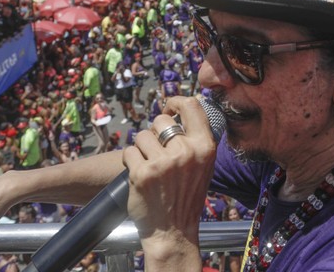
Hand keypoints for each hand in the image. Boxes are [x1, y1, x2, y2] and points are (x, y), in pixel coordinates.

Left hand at [123, 97, 215, 264]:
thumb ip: (195, 139)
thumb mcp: (204, 165)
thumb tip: (180, 110)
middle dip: (154, 132)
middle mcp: (186, 152)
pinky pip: (129, 151)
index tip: (168, 107)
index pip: (192, 106)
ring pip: (142, 136)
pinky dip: (130, 161)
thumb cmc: (187, 197)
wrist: (173, 231)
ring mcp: (163, 163)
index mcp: (205, 147)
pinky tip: (139, 174)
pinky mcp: (142, 173)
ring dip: (141, 148)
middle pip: (161, 121)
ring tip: (149, 166)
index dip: (176, 101)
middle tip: (156, 150)